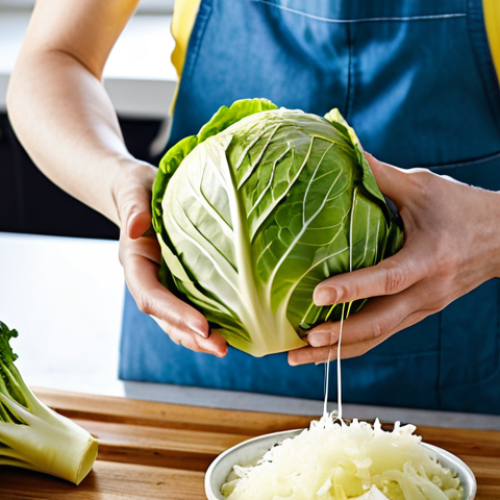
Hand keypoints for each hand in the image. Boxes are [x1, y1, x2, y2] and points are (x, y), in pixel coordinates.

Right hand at [114, 161, 226, 356]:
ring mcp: (166, 284)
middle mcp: (150, 281)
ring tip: (227, 347)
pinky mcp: (183, 281)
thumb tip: (135, 227)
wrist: (140, 192)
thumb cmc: (137, 189)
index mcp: (136, 264)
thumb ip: (133, 207)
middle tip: (221, 348)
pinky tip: (236, 326)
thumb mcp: (133, 190)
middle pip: (167, 319)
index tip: (202, 326)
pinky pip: (195, 305)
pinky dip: (211, 319)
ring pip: (180, 320)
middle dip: (192, 337)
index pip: (152, 297)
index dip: (175, 314)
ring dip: (201, 337)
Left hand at [288, 153, 499, 365]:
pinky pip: (384, 334)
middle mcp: (426, 291)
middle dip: (337, 338)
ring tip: (300, 356)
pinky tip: (326, 347)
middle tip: (298, 344)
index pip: (387, 279)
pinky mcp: (419, 313)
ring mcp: (424, 308)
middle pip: (379, 325)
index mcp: (429, 259)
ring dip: (339, 351)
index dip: (353, 288)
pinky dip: (353, 343)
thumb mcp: (423, 186)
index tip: (318, 295)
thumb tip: (344, 151)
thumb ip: (381, 175)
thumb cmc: (462, 208)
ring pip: (379, 337)